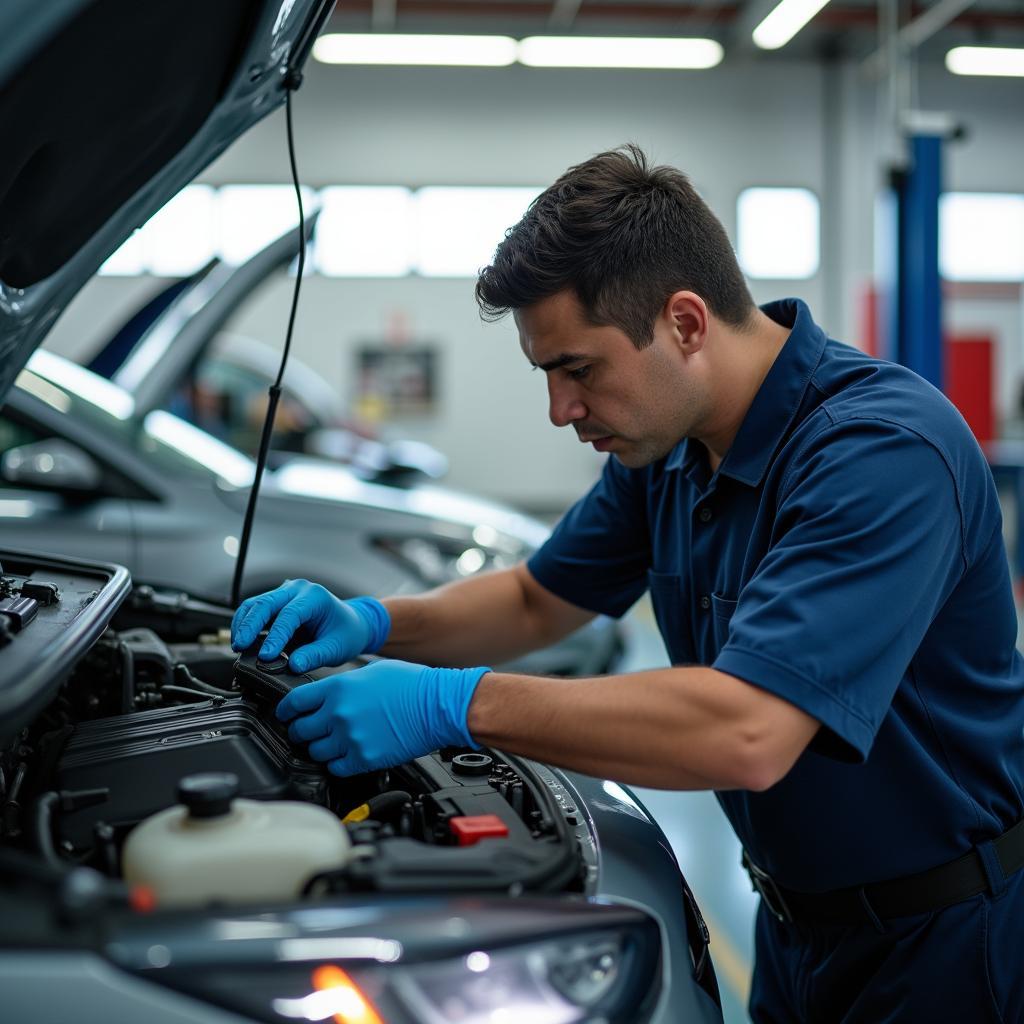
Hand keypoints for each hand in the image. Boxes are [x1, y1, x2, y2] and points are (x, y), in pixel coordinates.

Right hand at [230, 579, 389, 672]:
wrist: (352, 624)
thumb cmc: (347, 632)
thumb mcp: (336, 648)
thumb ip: (314, 656)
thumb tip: (293, 666)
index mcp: (315, 597)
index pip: (289, 615)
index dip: (275, 636)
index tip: (266, 656)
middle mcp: (298, 590)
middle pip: (265, 603)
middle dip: (249, 626)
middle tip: (240, 647)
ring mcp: (286, 594)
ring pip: (255, 604)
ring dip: (243, 624)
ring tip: (238, 646)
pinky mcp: (277, 604)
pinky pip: (255, 610)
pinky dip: (245, 624)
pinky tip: (242, 641)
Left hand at [276, 660, 490, 775]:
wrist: (437, 705)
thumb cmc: (411, 685)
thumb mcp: (370, 671)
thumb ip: (342, 685)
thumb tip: (326, 695)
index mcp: (337, 688)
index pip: (294, 703)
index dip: (286, 711)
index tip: (286, 715)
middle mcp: (338, 714)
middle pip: (300, 730)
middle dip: (302, 731)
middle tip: (310, 731)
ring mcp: (350, 738)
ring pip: (315, 752)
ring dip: (320, 748)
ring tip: (332, 743)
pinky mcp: (364, 759)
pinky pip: (336, 767)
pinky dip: (338, 763)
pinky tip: (347, 754)